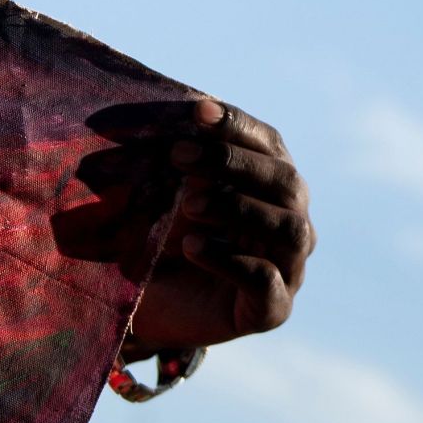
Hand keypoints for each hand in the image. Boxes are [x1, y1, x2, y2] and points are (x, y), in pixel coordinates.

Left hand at [68, 98, 312, 355]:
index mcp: (271, 184)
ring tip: (188, 204)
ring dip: (238, 208)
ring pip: (288, 228)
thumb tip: (132, 112)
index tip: (196, 111)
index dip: (237, 124)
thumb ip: (167, 158)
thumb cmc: (166, 242)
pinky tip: (192, 247)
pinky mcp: (273, 308)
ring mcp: (289, 267)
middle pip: (286, 181)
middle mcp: (291, 221)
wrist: (156, 311)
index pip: (268, 144)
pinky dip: (229, 260)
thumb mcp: (164, 195)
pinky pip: (265, 279)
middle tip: (179, 155)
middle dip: (232, 162)